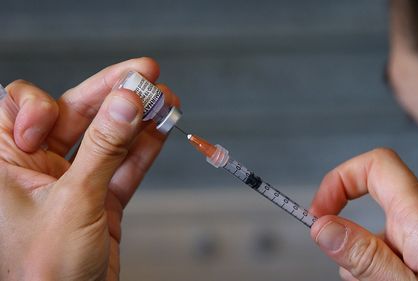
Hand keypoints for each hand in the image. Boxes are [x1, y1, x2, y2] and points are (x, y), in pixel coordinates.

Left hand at [0, 58, 179, 279]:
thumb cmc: (41, 274)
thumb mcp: (73, 202)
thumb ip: (103, 150)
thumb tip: (125, 105)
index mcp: (5, 165)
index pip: (19, 109)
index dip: (45, 103)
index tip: (72, 110)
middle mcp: (36, 169)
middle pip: (75, 116)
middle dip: (113, 95)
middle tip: (145, 75)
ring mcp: (72, 184)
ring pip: (106, 140)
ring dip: (137, 120)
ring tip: (164, 99)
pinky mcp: (101, 201)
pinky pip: (124, 166)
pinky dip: (145, 149)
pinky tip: (162, 129)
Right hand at [309, 148, 417, 280]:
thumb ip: (366, 259)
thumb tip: (323, 227)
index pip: (377, 166)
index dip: (340, 179)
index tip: (320, 212)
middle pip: (368, 205)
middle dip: (348, 235)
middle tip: (346, 264)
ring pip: (374, 234)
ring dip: (361, 260)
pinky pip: (387, 251)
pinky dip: (375, 269)